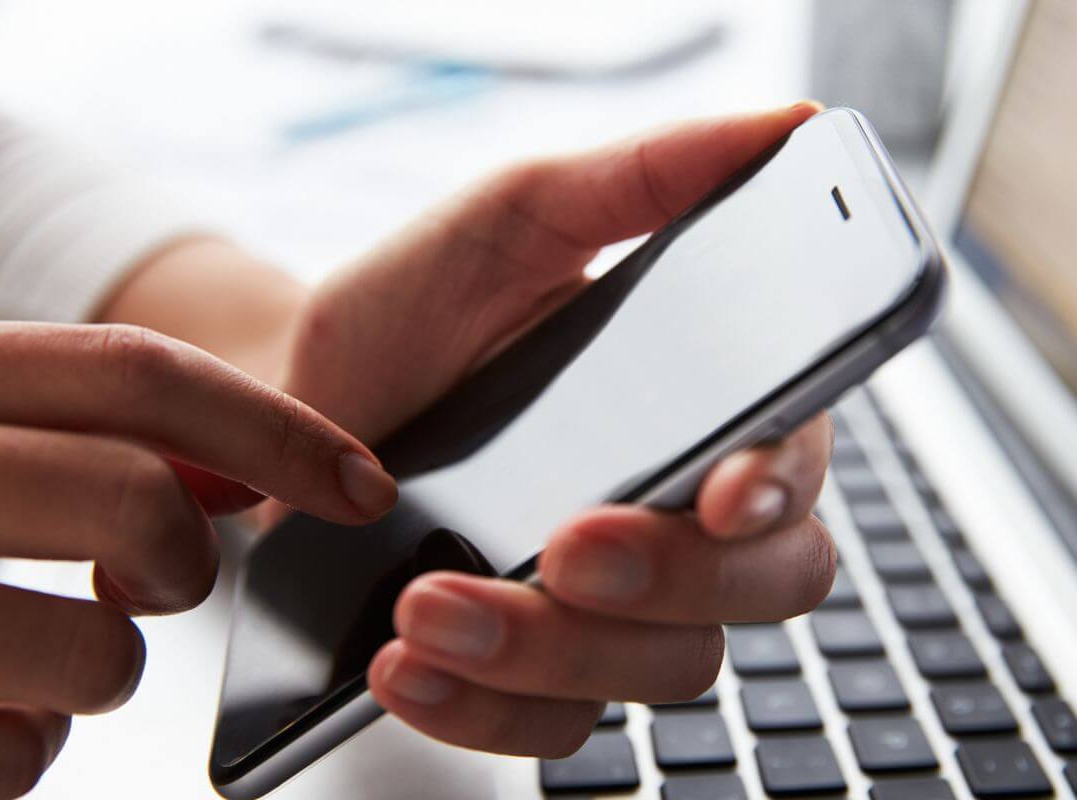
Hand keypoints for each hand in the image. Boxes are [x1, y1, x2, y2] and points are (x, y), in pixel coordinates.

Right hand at [0, 321, 395, 798]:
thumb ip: (68, 435)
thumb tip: (235, 462)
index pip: (125, 372)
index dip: (273, 425)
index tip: (362, 483)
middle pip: (128, 497)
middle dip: (183, 557)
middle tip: (152, 578)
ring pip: (91, 655)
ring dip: (93, 670)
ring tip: (10, 656)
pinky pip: (9, 763)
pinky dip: (18, 751)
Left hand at [278, 102, 834, 755]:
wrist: (299, 404)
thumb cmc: (412, 308)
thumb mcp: (516, 218)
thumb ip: (644, 178)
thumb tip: (786, 130)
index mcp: (699, 409)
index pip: (792, 468)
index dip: (779, 488)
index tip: (722, 489)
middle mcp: (674, 517)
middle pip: (752, 592)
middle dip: (663, 580)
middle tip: (564, 544)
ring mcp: (608, 607)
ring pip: (656, 673)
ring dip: (546, 652)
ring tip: (427, 606)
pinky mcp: (533, 671)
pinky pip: (552, 730)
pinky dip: (485, 713)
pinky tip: (408, 670)